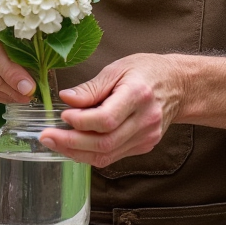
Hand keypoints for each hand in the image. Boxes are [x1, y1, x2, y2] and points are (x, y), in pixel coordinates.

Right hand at [0, 5, 35, 102]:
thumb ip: (25, 40)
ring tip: (21, 98)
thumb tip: (45, 70)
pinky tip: (7, 96)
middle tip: (27, 96)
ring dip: (3, 93)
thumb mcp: (12, 24)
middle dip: (9, 86)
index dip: (11, 71)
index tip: (30, 86)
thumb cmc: (2, 26)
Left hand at [39, 53, 183, 167]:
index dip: (81, 122)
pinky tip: (75, 145)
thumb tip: (66, 99)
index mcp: (138, 95)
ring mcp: (146, 137)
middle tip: (47, 137)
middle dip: (71, 143)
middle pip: (105, 142)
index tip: (63, 116)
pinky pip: (113, 156)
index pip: (107, 119)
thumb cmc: (146, 71)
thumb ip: (91, 87)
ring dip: (77, 152)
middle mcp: (145, 120)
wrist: (178, 85)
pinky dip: (91, 153)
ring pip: (107, 155)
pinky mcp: (144, 146)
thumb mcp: (117, 68)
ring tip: (55, 142)